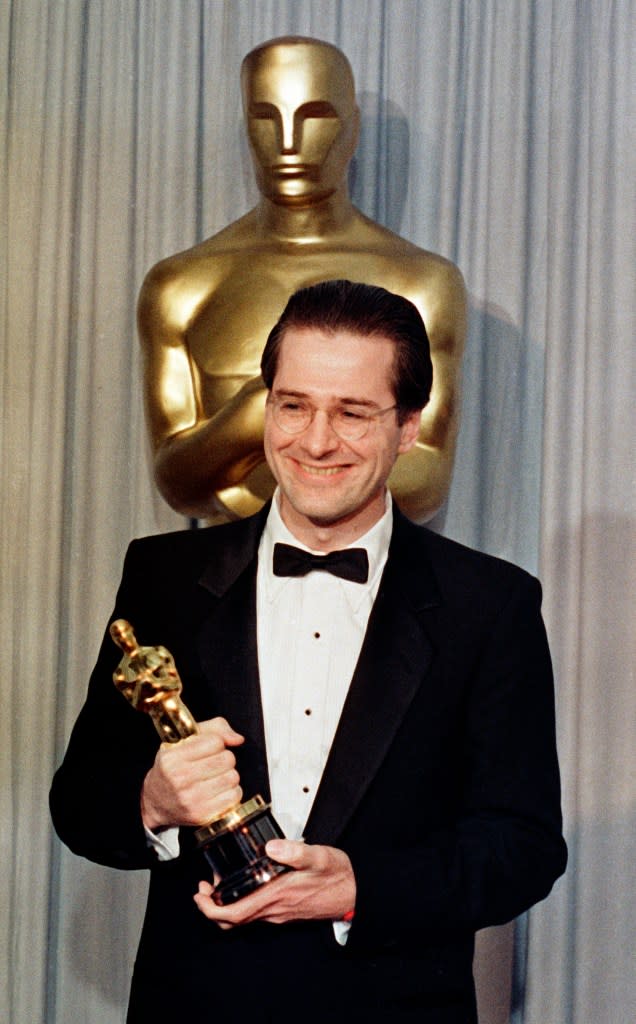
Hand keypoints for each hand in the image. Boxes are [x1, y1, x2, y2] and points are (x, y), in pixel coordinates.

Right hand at [141, 717, 243, 829]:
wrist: (155, 803)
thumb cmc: (172, 768)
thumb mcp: (182, 741)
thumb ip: (214, 729)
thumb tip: (237, 739)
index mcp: (172, 758)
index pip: (215, 742)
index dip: (216, 743)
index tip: (207, 749)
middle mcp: (179, 779)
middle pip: (227, 759)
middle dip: (224, 759)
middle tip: (212, 764)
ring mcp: (191, 799)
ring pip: (233, 777)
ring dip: (228, 775)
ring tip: (214, 777)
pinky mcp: (202, 815)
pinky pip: (234, 796)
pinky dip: (231, 792)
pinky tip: (218, 791)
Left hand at [193, 839, 355, 927]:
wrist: (355, 893)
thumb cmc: (337, 876)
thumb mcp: (318, 857)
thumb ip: (295, 851)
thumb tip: (271, 846)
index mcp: (276, 897)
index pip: (233, 915)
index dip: (210, 909)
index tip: (200, 895)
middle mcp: (274, 910)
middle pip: (233, 920)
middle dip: (212, 907)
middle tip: (204, 889)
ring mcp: (279, 913)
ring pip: (243, 917)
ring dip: (226, 905)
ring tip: (220, 884)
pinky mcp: (285, 911)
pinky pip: (256, 913)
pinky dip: (242, 903)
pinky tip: (245, 884)